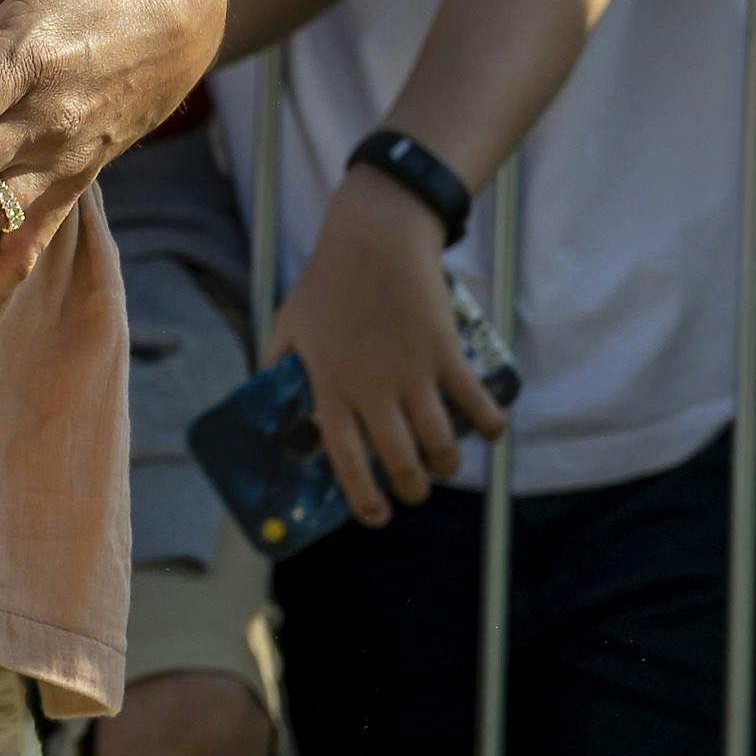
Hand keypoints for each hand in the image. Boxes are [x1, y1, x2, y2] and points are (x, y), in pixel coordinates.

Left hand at [279, 169, 504, 529]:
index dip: (363, 498)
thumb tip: (264, 391)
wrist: (375, 237)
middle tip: (416, 490)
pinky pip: (477, 401)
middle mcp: (372, 389)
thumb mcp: (287, 323)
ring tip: (445, 465)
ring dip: (448, 465)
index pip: (346, 460)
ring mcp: (412, 372)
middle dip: (413, 489)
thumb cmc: (327, 280)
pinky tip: (491, 431)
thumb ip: (275, 362)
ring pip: (441, 443)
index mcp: (330, 387)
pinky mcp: (445, 351)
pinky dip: (491, 424)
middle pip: (400, 462)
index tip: (377, 517)